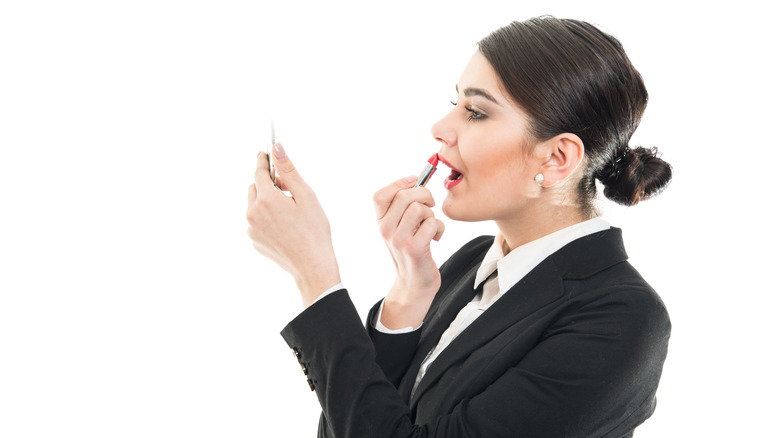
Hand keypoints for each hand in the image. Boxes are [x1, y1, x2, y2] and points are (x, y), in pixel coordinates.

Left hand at [247, 143, 340, 306]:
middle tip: (288, 190)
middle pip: (254, 188)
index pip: (259, 172)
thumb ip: (288, 171)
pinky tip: (285, 227)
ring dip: (266, 202)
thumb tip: (276, 148)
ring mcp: (251, 229)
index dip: (263, 161)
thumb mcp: (306, 195)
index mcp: (266, 199)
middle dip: (268, 185)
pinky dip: (266, 218)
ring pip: (254, 205)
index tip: (265, 153)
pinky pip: (256, 222)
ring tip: (289, 213)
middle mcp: (252, 213)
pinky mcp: (254, 241)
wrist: (312, 266)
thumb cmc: (314, 230)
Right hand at [374, 177, 444, 328]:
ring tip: (430, 226)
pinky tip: (436, 237)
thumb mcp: (401, 227)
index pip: (380, 195)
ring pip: (419, 208)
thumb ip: (404, 205)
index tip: (415, 182)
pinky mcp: (414, 248)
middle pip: (405, 195)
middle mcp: (385, 229)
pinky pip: (431, 223)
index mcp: (380, 222)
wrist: (414, 282)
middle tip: (430, 206)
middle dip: (425, 195)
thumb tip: (418, 179)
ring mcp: (398, 239)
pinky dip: (439, 227)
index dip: (400, 183)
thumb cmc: (412, 249)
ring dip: (432, 214)